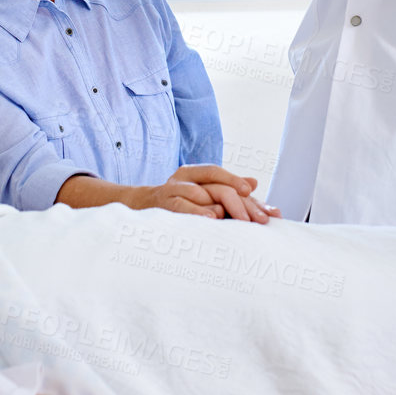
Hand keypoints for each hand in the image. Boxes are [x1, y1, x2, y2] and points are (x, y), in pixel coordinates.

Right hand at [127, 165, 279, 223]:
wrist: (137, 210)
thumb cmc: (177, 203)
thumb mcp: (201, 194)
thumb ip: (228, 190)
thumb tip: (255, 183)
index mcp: (193, 173)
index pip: (220, 175)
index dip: (240, 185)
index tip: (258, 200)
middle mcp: (182, 178)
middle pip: (215, 184)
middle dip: (239, 203)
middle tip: (255, 222)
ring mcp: (170, 191)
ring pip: (198, 193)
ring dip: (220, 206)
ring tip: (238, 220)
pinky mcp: (162, 206)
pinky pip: (180, 206)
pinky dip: (196, 212)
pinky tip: (211, 220)